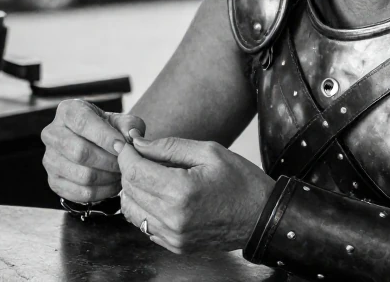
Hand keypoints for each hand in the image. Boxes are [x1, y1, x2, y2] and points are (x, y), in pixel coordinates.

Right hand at [42, 99, 145, 202]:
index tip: (123, 146)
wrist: (96, 147)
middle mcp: (51, 134)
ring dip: (108, 177)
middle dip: (108, 160)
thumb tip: (130, 138)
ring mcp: (49, 159)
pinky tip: (113, 184)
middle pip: (80, 152)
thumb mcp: (122, 122)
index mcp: (67, 111)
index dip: (105, 136)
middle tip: (125, 163)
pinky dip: (102, 192)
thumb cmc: (108, 130)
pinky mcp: (54, 181)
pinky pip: (81, 192)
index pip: (83, 122)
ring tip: (121, 173)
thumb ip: (129, 126)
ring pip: (82, 175)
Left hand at [118, 133, 274, 253]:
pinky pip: (145, 225)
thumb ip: (168, 146)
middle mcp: (173, 218)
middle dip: (130, 170)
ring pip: (131, 210)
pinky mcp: (175, 245)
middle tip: (143, 157)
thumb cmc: (241, 182)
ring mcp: (173, 236)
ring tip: (152, 177)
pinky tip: (162, 196)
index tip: (129, 145)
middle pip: (129, 190)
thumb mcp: (209, 152)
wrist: (263, 218)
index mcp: (181, 191)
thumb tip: (138, 143)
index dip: (126, 154)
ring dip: (135, 191)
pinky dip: (146, 208)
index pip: (134, 171)